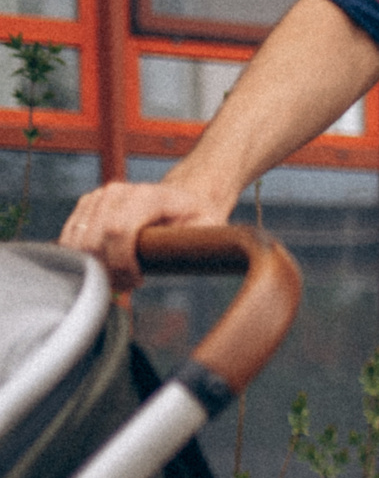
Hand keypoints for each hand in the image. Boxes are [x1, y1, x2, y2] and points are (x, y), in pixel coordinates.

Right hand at [60, 173, 233, 290]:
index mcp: (149, 196)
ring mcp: (99, 197)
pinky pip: (70, 238)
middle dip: (106, 271)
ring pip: (77, 241)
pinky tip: (105, 267)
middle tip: (127, 285)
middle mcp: (118, 192)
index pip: (118, 230)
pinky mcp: (86, 206)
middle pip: (93, 240)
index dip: (121, 263)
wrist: (183, 197)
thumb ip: (200, 244)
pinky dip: (82, 259)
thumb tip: (191, 264)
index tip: (136, 281)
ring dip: (93, 267)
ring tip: (119, 277)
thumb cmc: (198, 217)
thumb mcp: (210, 229)